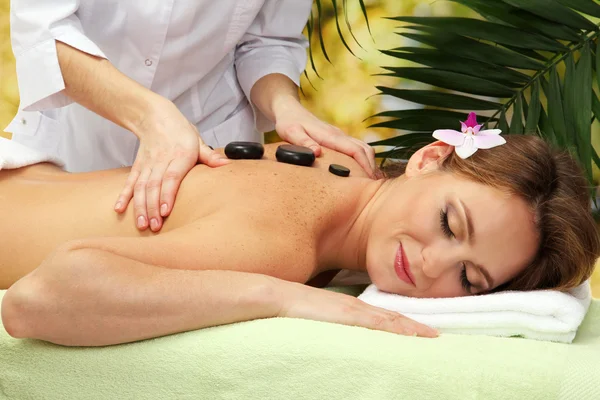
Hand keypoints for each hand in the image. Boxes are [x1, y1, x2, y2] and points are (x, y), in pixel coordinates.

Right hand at [114, 100, 229, 231]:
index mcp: (179, 155)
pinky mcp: (137, 166)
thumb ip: (210, 156)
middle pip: (154, 186)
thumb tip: (228, 164)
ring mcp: (147, 164)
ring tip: (141, 225)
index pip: (171, 177)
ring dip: (140, 206)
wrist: (155, 117)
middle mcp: (161, 161)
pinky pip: (129, 182)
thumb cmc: (180, 132)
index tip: (166, 211)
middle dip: (153, 208)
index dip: (167, 195)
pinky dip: (123, 196)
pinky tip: (119, 209)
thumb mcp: (198, 141)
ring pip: (141, 187)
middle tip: (154, 227)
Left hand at [273, 96, 376, 177]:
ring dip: (369, 163)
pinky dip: (363, 160)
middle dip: (372, 167)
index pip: (356, 150)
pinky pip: (356, 148)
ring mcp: (340, 136)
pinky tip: (360, 172)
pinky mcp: (337, 139)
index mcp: (330, 136)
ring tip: (369, 182)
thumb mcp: (290, 132)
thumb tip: (317, 153)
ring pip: (363, 148)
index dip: (365, 166)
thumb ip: (303, 142)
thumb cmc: (288, 122)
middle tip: (373, 188)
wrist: (289, 110)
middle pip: (365, 150)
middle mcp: (339, 135)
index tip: (368, 181)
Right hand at [278, 281, 437, 337]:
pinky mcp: (347, 315)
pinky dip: (396, 327)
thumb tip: (331, 337)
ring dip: (410, 327)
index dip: (401, 324)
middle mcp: (354, 308)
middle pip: (390, 317)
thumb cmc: (289, 309)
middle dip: (413, 326)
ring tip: (431, 335)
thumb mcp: (314, 320)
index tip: (419, 331)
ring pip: (388, 320)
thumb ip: (326, 326)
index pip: (380, 317)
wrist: (275, 296)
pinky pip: (377, 323)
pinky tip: (411, 333)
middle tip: (436, 335)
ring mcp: (352, 311)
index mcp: (347, 309)